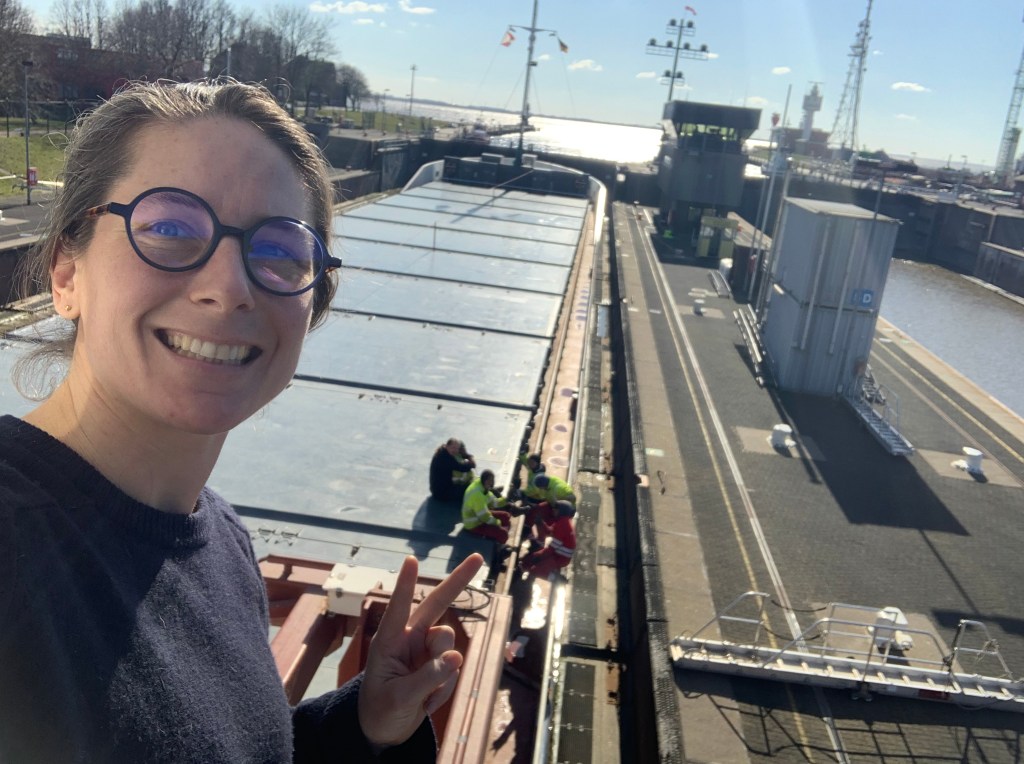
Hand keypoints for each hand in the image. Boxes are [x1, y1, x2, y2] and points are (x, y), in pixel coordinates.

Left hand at [358, 553, 484, 748]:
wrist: (383, 733)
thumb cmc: (380, 711)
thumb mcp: (399, 699)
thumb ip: (427, 678)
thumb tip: (457, 657)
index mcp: (389, 642)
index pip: (399, 609)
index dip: (406, 585)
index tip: (411, 560)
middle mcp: (409, 639)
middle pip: (438, 604)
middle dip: (458, 581)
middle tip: (478, 558)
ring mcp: (425, 651)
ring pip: (450, 644)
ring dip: (443, 672)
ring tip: (424, 698)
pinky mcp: (438, 665)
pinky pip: (453, 669)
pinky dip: (444, 689)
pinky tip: (427, 703)